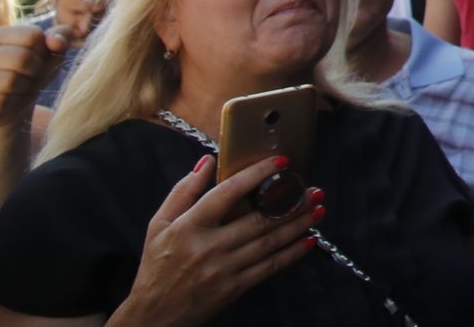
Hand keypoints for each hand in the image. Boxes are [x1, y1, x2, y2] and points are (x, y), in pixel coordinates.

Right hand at [0, 24, 65, 128]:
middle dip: (35, 71)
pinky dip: (12, 103)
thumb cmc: (29, 75)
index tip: (37, 60)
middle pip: (22, 57)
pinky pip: (0, 102)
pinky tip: (9, 100)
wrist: (8, 109)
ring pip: (10, 81)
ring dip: (23, 88)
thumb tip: (55, 41)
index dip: (44, 51)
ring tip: (18, 88)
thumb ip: (60, 37)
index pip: (33, 35)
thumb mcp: (49, 53)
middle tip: (29, 77)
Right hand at [114, 156, 319, 326]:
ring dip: (298, 224)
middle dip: (291, 202)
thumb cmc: (157, 266)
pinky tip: (309, 240)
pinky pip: (269, 266)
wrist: (154, 314)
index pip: (227, 193)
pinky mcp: (234, 287)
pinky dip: (292, 253)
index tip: (282, 162)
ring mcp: (223, 269)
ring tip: (318, 208)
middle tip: (313, 189)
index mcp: (188, 227)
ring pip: (269, 242)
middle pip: (258, 219)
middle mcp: (207, 248)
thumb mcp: (159, 225)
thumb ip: (183, 191)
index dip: (257, 175)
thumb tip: (207, 161)